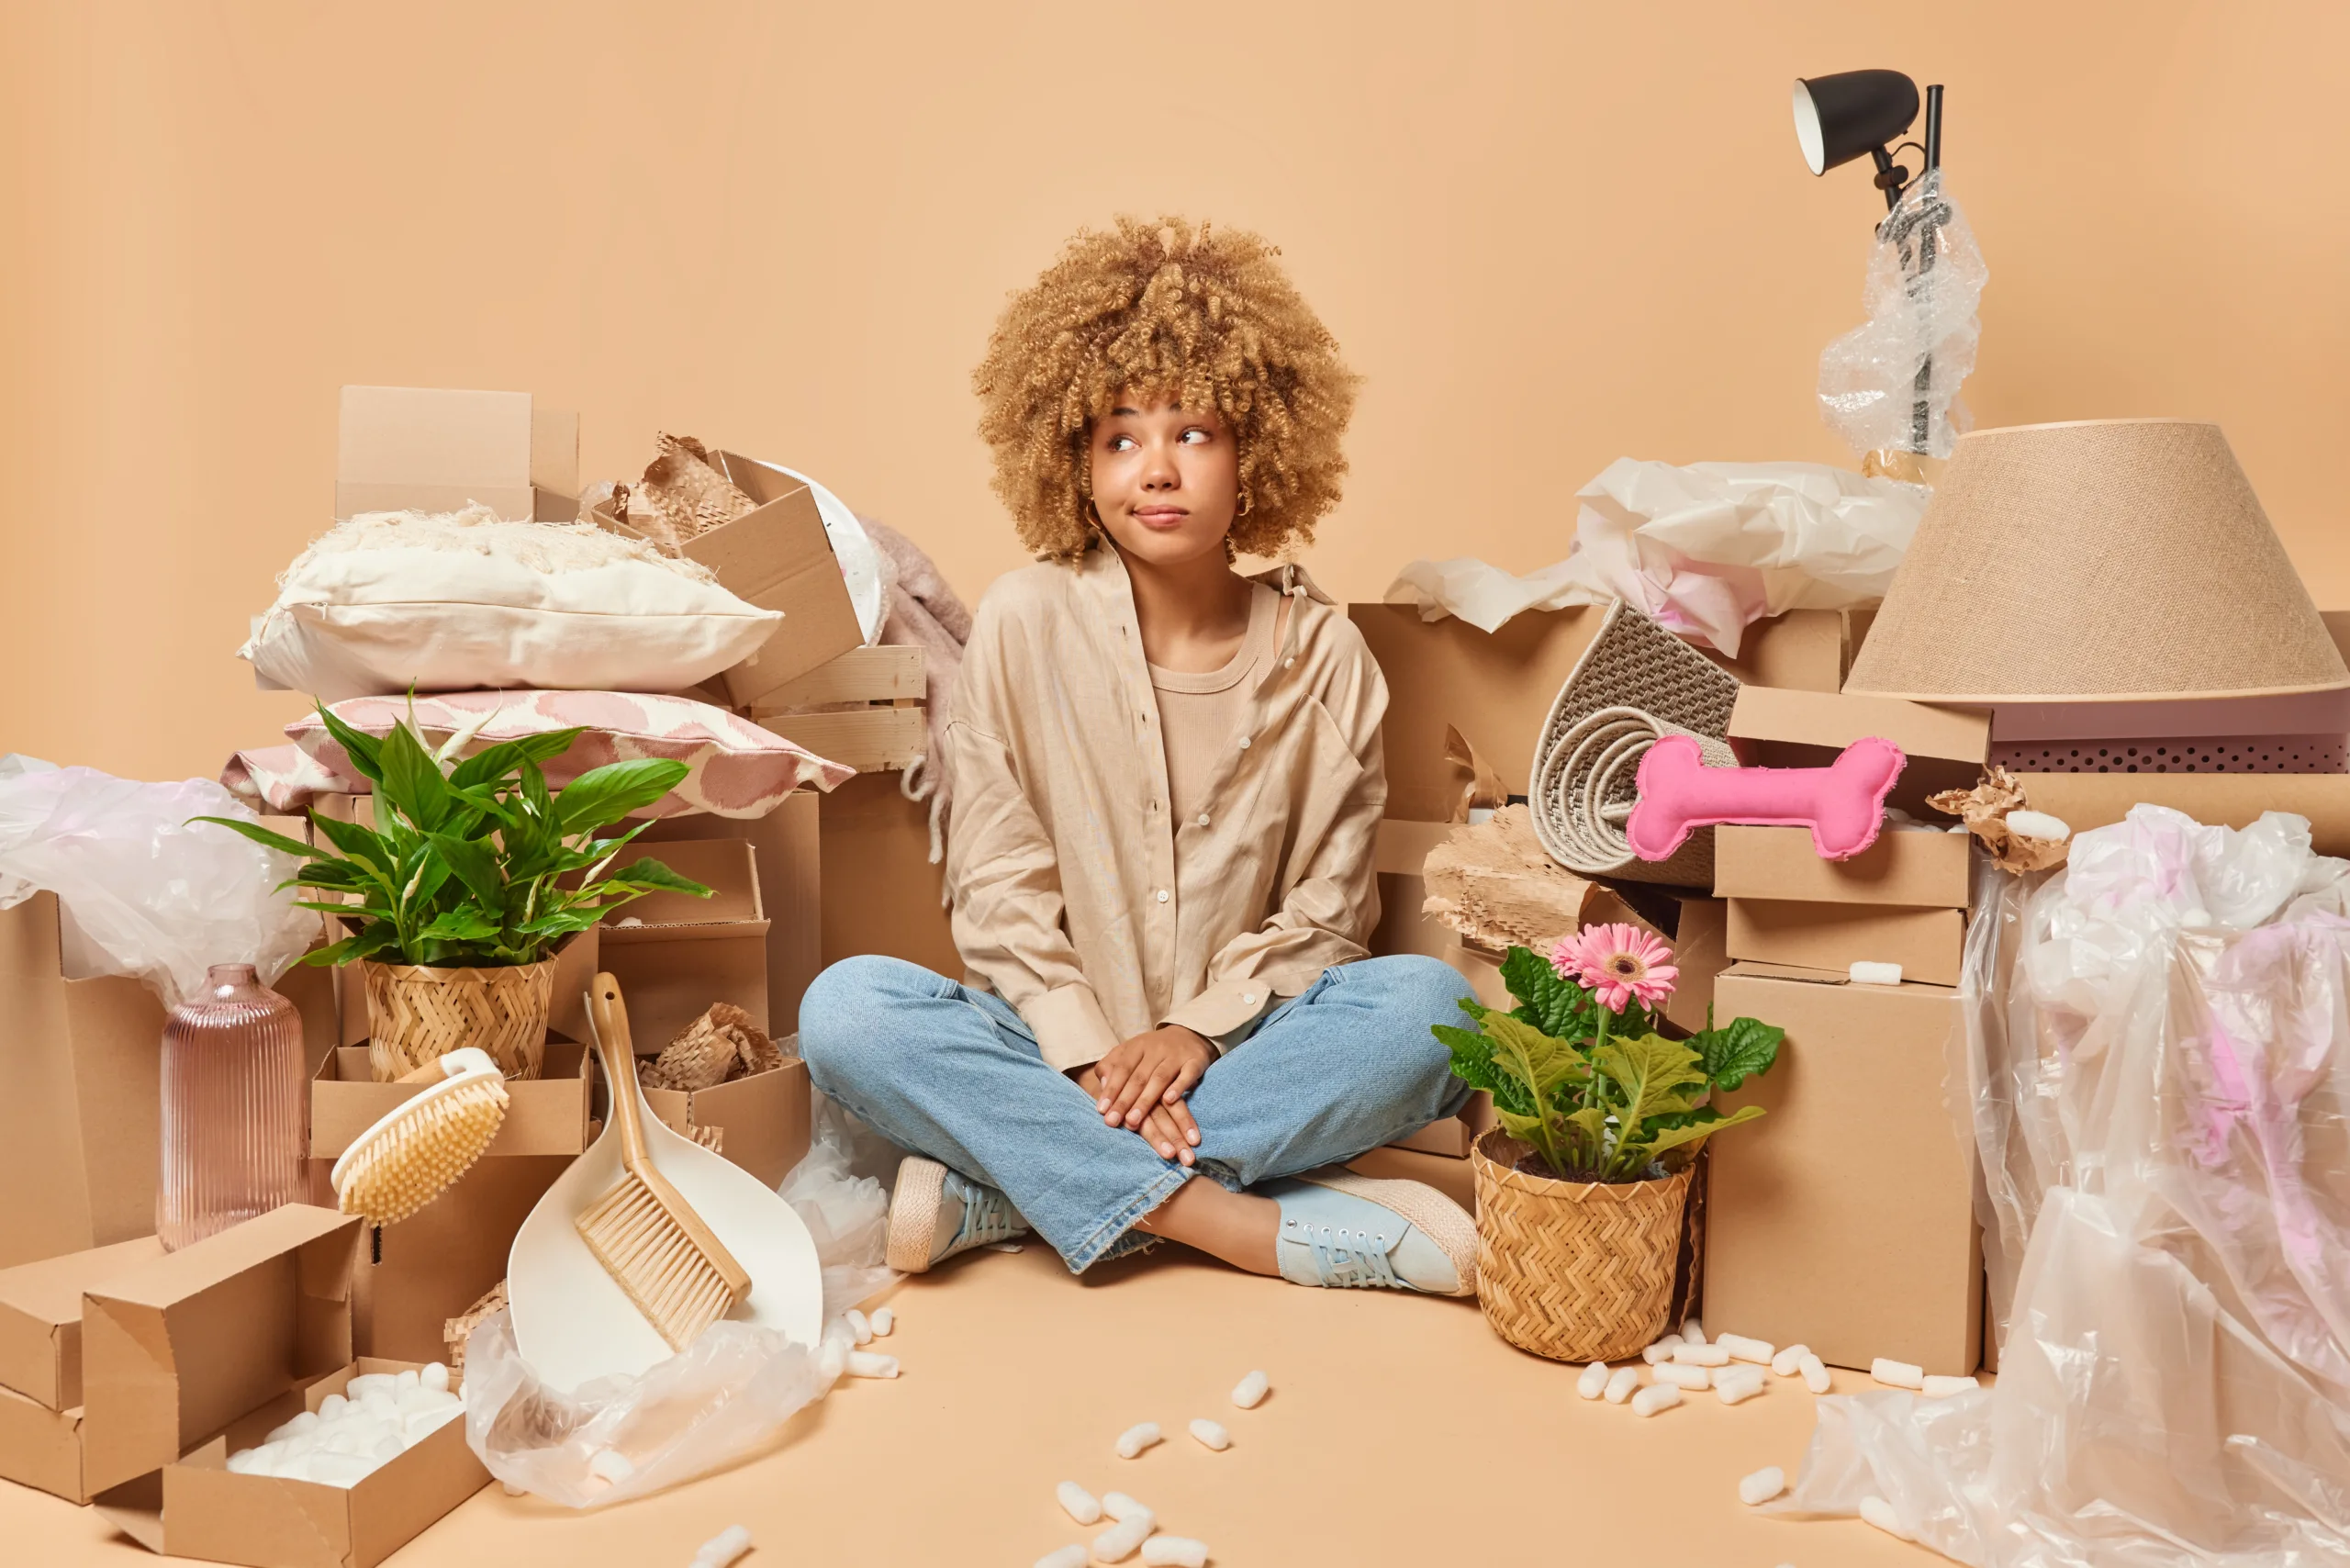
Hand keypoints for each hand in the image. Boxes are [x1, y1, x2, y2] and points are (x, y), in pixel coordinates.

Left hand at [1078, 1026, 1213, 1161]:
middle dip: (1124, 1101)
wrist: (1189, 1034)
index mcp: (1137, 1046)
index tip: (1102, 1111)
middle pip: (1138, 1077)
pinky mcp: (1195, 1061)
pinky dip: (1178, 1088)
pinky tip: (1169, 1101)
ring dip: (1146, 1101)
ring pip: (1160, 1079)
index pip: (1122, 1069)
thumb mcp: (1130, 1052)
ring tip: (1133, 1121)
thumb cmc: (1153, 1051)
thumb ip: (1112, 1066)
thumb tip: (1102, 1083)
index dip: (1111, 1089)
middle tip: (1113, 1122)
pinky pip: (1187, 1075)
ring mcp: (1176, 1055)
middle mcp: (1156, 1049)